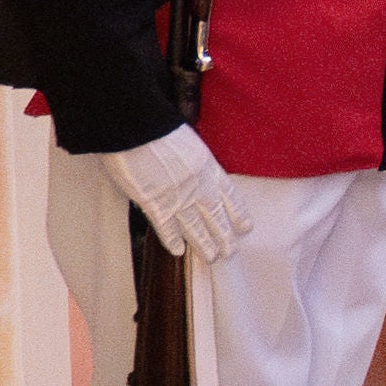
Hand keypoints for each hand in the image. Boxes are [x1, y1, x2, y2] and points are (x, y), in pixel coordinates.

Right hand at [100, 124, 247, 267]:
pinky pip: (166, 227)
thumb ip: (196, 161)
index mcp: (209, 168)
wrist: (139, 129)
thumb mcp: (191, 143)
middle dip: (224, 236)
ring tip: (213, 258)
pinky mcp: (154, 203)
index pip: (230, 197)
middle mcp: (199, 186)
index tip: (246, 227)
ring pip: (195, 227)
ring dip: (204, 244)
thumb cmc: (160, 128)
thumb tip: (196, 169)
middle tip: (231, 252)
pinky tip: (179, 252)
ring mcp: (178, 197)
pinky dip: (172, 240)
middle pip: (216, 216)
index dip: (238, 214)